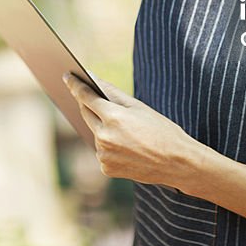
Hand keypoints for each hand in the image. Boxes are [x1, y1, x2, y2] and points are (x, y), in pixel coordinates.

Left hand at [63, 73, 204, 187]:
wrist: (177, 163)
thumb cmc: (161, 130)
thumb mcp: (139, 107)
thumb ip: (113, 93)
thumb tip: (93, 79)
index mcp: (113, 117)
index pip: (85, 97)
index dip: (75, 85)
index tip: (67, 76)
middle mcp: (104, 137)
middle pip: (86, 114)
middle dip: (88, 104)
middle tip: (89, 95)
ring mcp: (103, 155)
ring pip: (95, 133)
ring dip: (102, 127)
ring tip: (124, 128)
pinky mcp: (106, 168)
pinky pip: (102, 151)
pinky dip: (109, 146)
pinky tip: (126, 146)